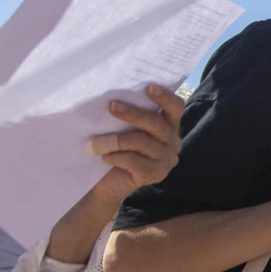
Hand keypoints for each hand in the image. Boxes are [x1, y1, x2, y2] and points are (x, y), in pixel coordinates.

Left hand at [81, 85, 185, 205]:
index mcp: (169, 126)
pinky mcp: (157, 175)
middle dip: (133, 114)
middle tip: (111, 106)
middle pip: (156, 123)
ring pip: (141, 141)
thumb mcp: (123, 129)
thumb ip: (128, 115)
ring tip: (94, 143)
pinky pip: (135, 160)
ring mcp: (167, 160)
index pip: (176, 108)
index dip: (165, 97)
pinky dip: (116, 157)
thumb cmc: (113, 150)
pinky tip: (104, 157)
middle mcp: (173, 142)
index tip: (148, 87)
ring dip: (114, 140)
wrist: (106, 184)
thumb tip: (114, 96)